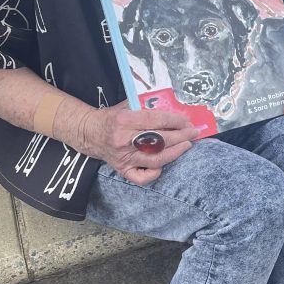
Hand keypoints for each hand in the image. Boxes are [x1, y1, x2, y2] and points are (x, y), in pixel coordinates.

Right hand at [79, 103, 200, 185]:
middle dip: (181, 136)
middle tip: (194, 132)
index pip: (157, 120)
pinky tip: (163, 165)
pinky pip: (141, 178)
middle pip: (160, 140)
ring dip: (175, 153)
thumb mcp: (127, 105)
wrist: (89, 132)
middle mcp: (124, 140)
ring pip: (155, 160)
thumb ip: (148, 107)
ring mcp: (123, 157)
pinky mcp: (122, 169)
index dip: (176, 121)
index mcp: (125, 120)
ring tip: (187, 145)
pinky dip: (154, 174)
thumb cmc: (113, 117)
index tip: (188, 121)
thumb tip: (175, 110)